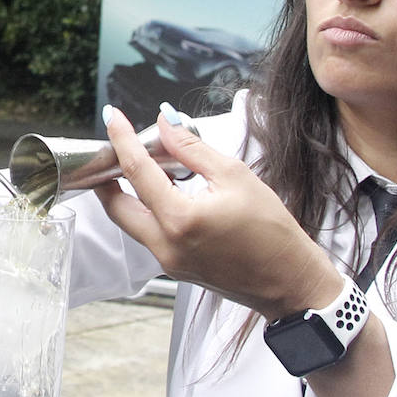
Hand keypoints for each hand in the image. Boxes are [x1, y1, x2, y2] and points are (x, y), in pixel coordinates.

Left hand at [91, 105, 342, 318]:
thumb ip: (192, 148)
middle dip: (107, 175)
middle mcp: (166, 245)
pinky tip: (165, 192)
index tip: (112, 116)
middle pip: (116, 205)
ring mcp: (168, 261)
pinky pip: (148, 235)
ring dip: (127, 194)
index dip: (121, 139)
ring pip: (129, 223)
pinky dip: (147, 211)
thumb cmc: (272, 231)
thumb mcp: (234, 176)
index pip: (136, 171)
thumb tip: (165, 123)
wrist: (289, 280)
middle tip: (113, 149)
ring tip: (144, 166)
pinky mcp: (175, 269)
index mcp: (180, 220)